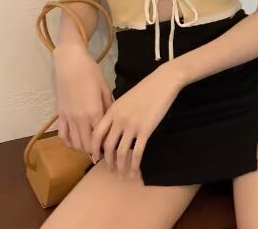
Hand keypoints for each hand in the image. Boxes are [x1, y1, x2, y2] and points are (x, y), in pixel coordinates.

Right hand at [53, 43, 112, 153]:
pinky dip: (69, 142)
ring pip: (75, 143)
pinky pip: (63, 135)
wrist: (71, 64)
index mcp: (94, 113)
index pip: (101, 138)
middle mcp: (80, 119)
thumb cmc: (92, 74)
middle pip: (87, 145)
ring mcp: (68, 118)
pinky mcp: (60, 115)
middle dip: (95, 151)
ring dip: (83, 148)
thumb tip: (114, 121)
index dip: (106, 147)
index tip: (113, 150)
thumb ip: (109, 107)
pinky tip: (76, 141)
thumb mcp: (105, 90)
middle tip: (104, 152)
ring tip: (91, 148)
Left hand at [90, 63, 183, 177]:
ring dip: (120, 167)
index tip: (95, 157)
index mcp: (112, 111)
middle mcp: (119, 119)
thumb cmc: (146, 88)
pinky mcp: (146, 130)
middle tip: (109, 169)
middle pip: (108, 146)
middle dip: (107, 161)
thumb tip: (112, 127)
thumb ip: (117, 112)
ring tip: (122, 175)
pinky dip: (134, 165)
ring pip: (121, 152)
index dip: (94, 148)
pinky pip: (137, 152)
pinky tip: (135, 171)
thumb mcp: (126, 98)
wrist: (163, 82)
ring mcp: (132, 125)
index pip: (97, 134)